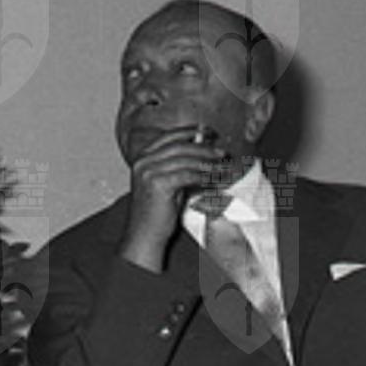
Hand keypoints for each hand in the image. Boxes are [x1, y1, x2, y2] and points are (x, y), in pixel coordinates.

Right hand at [120, 126, 231, 268]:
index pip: (168, 137)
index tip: (208, 131)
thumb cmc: (158, 210)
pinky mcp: (157, 184)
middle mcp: (143, 161)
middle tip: (221, 152)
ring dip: (208, 163)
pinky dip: (204, 176)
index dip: (189, 131)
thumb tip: (206, 151)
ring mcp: (148, 172)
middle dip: (203, 148)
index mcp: (142, 157)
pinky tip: (214, 180)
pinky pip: (187, 175)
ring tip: (222, 166)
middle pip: (179, 146)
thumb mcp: (169, 181)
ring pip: (185, 160)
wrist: (145, 234)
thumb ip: (181, 166)